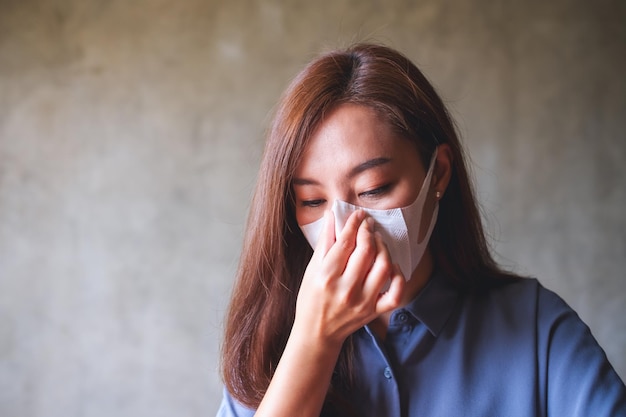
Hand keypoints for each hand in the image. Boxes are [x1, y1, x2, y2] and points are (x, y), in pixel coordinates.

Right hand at [293, 209, 404, 346]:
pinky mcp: (374, 312)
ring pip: (383, 267)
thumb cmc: (311, 298)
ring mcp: (363, 302)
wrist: (317, 333)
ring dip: (383, 249)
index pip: (346, 242)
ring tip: (377, 241)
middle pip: (366, 251)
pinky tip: (390, 266)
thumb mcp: (311, 269)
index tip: (358, 215)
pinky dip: (398, 277)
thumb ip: (324, 241)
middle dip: (369, 232)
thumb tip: (332, 215)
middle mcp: (346, 289)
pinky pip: (396, 293)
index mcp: (327, 276)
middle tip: (368, 225)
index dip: (354, 224)